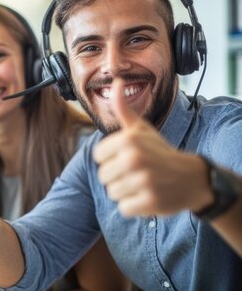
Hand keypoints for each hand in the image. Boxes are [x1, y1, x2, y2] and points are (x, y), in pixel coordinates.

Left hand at [93, 78, 210, 216]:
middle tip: (138, 172)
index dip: (111, 159)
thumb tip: (115, 82)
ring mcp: (142, 181)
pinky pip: (124, 208)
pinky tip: (148, 196)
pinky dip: (134, 206)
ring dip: (126, 192)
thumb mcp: (142, 129)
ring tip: (143, 183)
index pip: (98, 156)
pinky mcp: (149, 202)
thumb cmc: (160, 151)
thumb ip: (123, 109)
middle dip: (118, 177)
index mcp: (128, 140)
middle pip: (103, 176)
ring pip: (112, 193)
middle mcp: (134, 159)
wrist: (192, 177)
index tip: (128, 158)